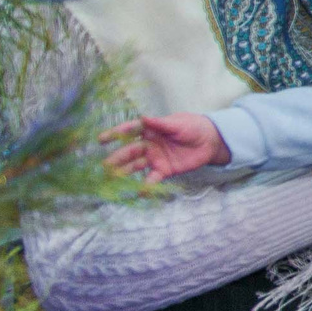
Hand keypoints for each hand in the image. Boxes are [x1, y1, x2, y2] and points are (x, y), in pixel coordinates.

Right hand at [103, 113, 228, 179]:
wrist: (210, 141)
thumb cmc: (192, 127)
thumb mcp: (178, 123)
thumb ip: (161, 124)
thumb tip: (144, 118)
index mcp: (150, 130)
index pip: (130, 131)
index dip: (115, 134)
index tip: (101, 139)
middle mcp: (148, 144)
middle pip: (130, 151)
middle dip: (117, 157)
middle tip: (104, 165)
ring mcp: (155, 158)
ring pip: (136, 166)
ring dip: (124, 172)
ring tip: (112, 179)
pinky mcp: (164, 170)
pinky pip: (152, 178)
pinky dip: (146, 186)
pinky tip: (139, 192)